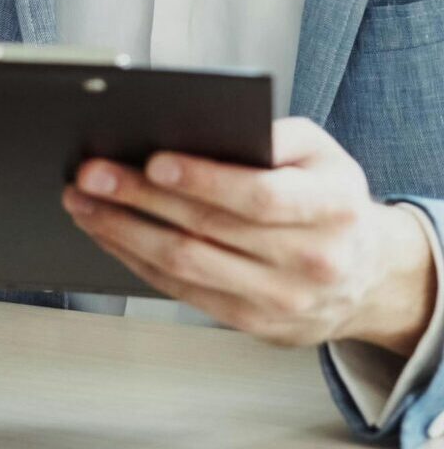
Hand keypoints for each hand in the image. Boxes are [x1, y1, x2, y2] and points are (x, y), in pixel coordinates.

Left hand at [63, 116, 436, 352]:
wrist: (367, 273)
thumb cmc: (328, 196)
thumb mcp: (316, 151)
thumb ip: (266, 134)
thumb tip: (198, 124)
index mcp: (331, 207)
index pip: (260, 196)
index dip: (203, 180)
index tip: (152, 160)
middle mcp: (312, 261)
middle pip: (209, 230)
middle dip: (138, 198)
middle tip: (90, 173)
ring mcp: (282, 301)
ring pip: (185, 266)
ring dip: (122, 231)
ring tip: (81, 200)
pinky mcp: (252, 324)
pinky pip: (181, 291)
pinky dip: (134, 259)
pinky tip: (105, 231)